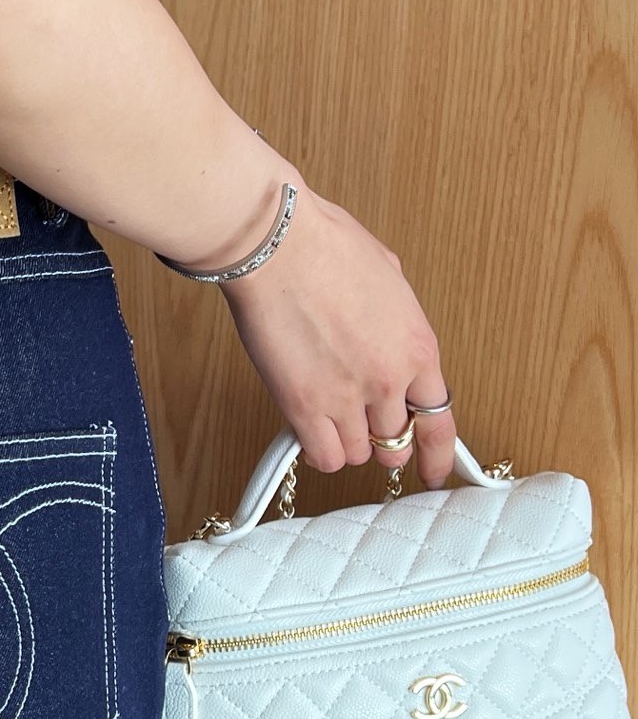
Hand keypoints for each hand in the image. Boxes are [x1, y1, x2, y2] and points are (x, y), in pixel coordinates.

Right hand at [213, 176, 455, 489]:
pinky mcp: (304, 407)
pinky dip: (316, 449)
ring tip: (325, 412)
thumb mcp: (388, 277)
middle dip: (381, 438)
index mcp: (418, 347)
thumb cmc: (325, 247)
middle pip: (395, 444)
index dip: (439, 455)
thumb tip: (387, 331)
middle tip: (362, 425)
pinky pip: (322, 457)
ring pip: (357, 454)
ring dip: (344, 439)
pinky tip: (307, 427)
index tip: (435, 472)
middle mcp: (389, 380)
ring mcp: (347, 398)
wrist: (278, 247)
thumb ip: (396, 320)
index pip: (440, 421)